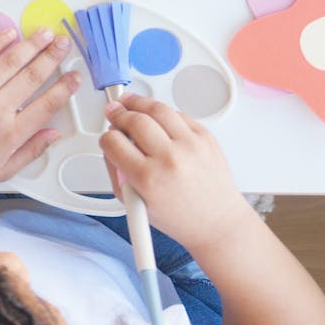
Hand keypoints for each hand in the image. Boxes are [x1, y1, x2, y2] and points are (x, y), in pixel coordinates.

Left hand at [0, 27, 79, 189]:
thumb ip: (31, 151)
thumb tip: (53, 135)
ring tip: (45, 34)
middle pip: (33, 76)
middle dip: (53, 56)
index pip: (48, 103)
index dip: (66, 87)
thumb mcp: (1, 170)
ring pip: (10, 61)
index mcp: (10, 133)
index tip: (75, 77)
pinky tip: (9, 35)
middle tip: (64, 45)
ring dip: (31, 44)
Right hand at [100, 93, 249, 251]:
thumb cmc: (180, 218)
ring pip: (158, 109)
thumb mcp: (135, 204)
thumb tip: (111, 145)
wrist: (218, 223)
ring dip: (138, 102)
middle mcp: (171, 158)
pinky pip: (180, 114)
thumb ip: (117, 172)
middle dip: (118, 113)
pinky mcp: (207, 138)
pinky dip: (164, 112)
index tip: (107, 138)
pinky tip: (156, 116)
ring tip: (130, 102)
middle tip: (113, 111)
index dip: (106, 138)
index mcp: (148, 178)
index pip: (113, 141)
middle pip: (134, 119)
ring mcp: (191, 145)